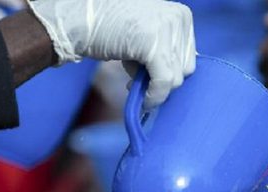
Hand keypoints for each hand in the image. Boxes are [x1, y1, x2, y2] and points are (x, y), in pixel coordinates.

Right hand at [28, 0, 195, 108]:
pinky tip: (143, 101)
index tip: (150, 77)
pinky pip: (164, 83)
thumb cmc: (108, 27)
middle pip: (186, 69)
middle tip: (136, 77)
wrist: (78, 19)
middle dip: (161, 78)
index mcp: (181, 14)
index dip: (169, 72)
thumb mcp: (146, 33)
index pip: (189, 56)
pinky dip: (155, 97)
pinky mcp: (153, 45)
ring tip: (130, 74)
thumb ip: (165, 50)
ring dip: (153, 86)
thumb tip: (175, 83)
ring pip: (176, 79)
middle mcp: (178, 19)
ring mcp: (167, 30)